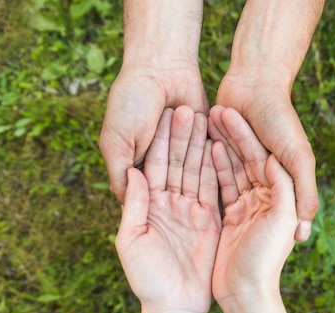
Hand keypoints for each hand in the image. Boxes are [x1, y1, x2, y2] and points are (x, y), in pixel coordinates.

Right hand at [100, 64, 207, 202]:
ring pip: (194, 172)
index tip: (166, 223)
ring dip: (196, 171)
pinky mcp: (204, 140)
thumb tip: (126, 206)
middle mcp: (162, 162)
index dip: (156, 208)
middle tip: (191, 211)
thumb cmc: (132, 102)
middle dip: (181, 194)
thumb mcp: (116, 142)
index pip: (148, 196)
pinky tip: (219, 168)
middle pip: (174, 187)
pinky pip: (212, 157)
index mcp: (137, 165)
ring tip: (203, 174)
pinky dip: (214, 161)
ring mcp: (184, 151)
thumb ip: (119, 174)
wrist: (162, 67)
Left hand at [115, 106, 218, 312]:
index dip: (162, 141)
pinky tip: (222, 147)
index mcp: (151, 206)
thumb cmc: (148, 280)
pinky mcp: (213, 221)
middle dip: (183, 136)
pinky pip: (216, 190)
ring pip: (198, 171)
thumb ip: (134, 205)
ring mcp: (194, 211)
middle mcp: (173, 204)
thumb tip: (134, 172)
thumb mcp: (131, 240)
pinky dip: (218, 169)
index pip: (156, 165)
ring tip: (209, 118)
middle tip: (190, 106)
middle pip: (179, 163)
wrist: (176, 308)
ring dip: (202, 146)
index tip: (167, 113)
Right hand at [209, 107, 296, 303]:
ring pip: (232, 170)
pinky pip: (222, 187)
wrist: (246, 294)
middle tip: (213, 109)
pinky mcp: (232, 218)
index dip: (245, 135)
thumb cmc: (266, 258)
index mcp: (279, 196)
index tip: (228, 111)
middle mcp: (265, 198)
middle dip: (231, 136)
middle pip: (246, 160)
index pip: (260, 158)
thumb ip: (285, 186)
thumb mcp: (280, 218)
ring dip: (220, 147)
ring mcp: (247, 207)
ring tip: (204, 122)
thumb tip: (274, 157)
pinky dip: (214, 169)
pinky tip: (204, 150)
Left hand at [215, 75, 318, 241]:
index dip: (260, 230)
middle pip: (250, 202)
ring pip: (232, 184)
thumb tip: (304, 233)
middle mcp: (267, 178)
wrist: (255, 81)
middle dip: (237, 210)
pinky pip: (216, 170)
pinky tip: (203, 179)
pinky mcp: (225, 152)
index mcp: (287, 183)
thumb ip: (305, 191)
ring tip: (215, 192)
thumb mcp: (298, 157)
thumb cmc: (279, 118)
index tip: (247, 247)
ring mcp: (245, 166)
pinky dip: (212, 169)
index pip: (274, 216)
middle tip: (224, 228)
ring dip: (225, 187)